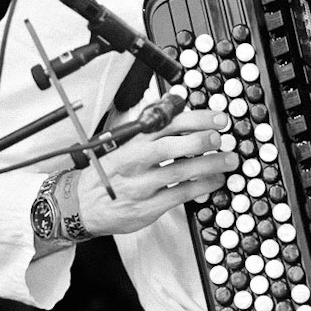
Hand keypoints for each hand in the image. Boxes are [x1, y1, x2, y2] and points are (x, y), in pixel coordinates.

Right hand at [76, 106, 237, 237]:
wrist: (82, 205)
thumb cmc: (108, 173)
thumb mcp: (122, 144)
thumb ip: (150, 128)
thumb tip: (175, 103)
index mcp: (131, 143)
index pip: (163, 125)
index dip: (191, 119)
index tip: (214, 117)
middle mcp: (136, 163)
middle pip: (169, 147)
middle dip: (198, 140)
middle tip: (219, 136)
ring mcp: (141, 187)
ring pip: (178, 172)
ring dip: (208, 165)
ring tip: (229, 160)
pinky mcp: (147, 208)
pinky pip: (179, 195)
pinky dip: (200, 187)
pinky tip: (215, 180)